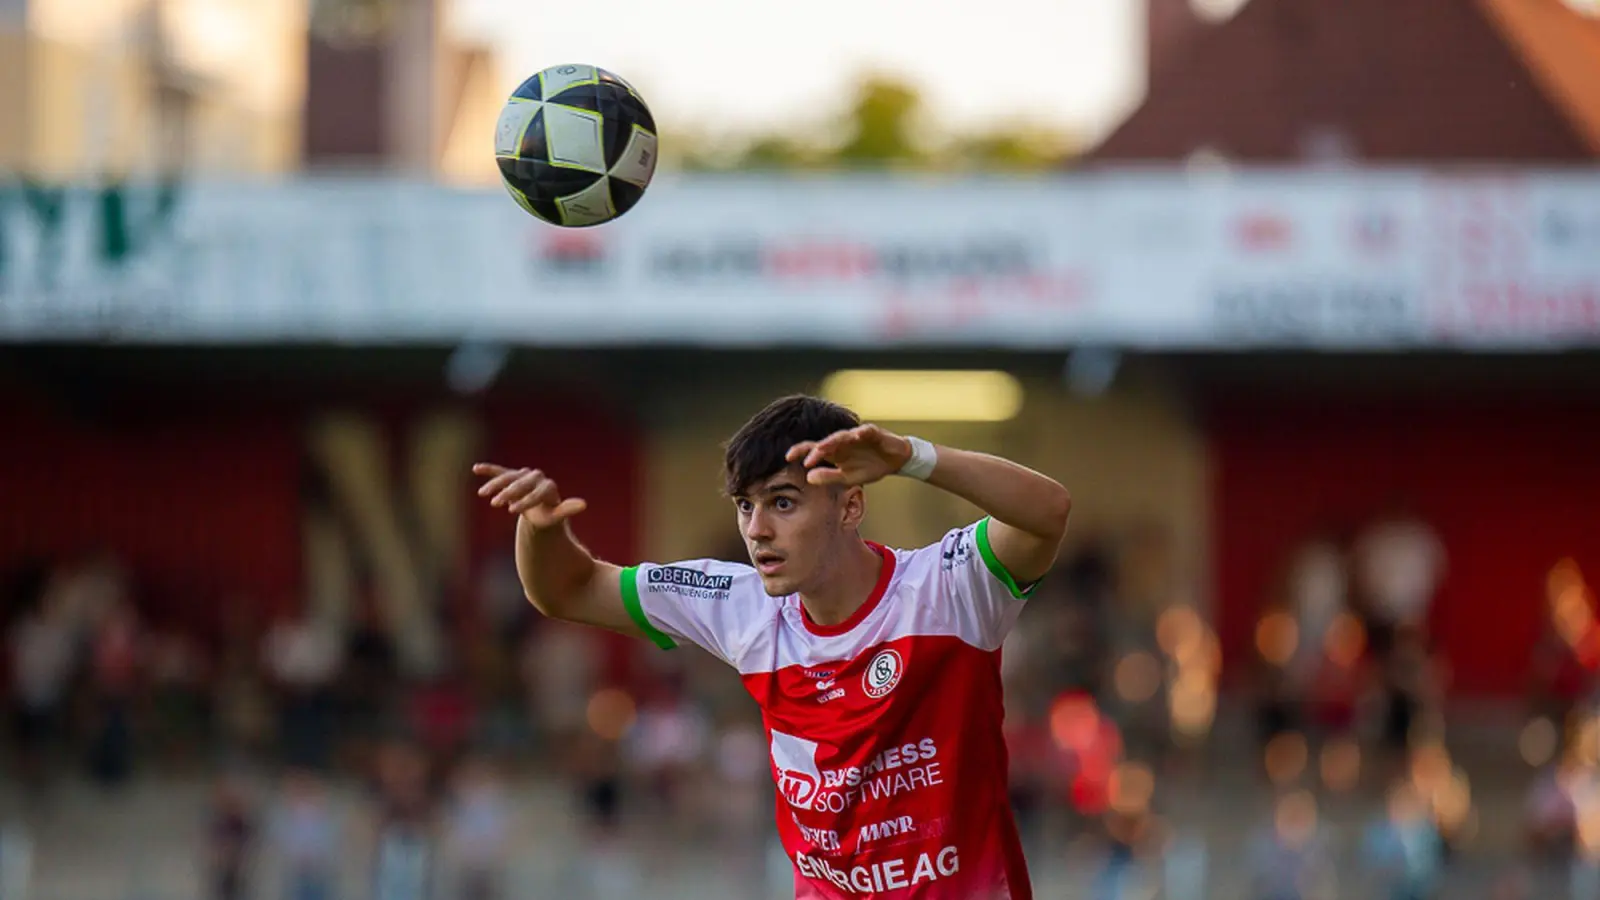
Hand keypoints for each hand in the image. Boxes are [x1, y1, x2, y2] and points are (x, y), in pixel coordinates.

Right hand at [473, 463, 586, 528]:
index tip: (512, 510)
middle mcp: (537, 478)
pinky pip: (500, 471)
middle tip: (496, 504)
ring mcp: (523, 476)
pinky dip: (489, 469)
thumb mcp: (555, 516)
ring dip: (496, 484)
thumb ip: (566, 510)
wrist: (539, 510)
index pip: (536, 492)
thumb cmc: (548, 516)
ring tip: (483, 494)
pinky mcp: (512, 476)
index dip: (525, 501)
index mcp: (548, 488)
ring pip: (508, 476)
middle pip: (521, 483)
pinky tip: (476, 468)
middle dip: (509, 492)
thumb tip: (584, 504)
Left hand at [786, 424, 911, 486]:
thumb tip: (808, 478)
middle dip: (815, 450)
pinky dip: (860, 433)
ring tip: (823, 448)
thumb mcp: (847, 477)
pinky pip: (865, 431)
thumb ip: (829, 477)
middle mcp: (842, 441)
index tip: (787, 458)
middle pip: (825, 442)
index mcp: (835, 452)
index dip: (801, 451)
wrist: (895, 460)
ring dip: (833, 442)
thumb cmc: (869, 466)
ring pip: (842, 436)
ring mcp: (857, 435)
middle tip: (804, 458)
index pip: (814, 449)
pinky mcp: (873, 432)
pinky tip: (856, 436)